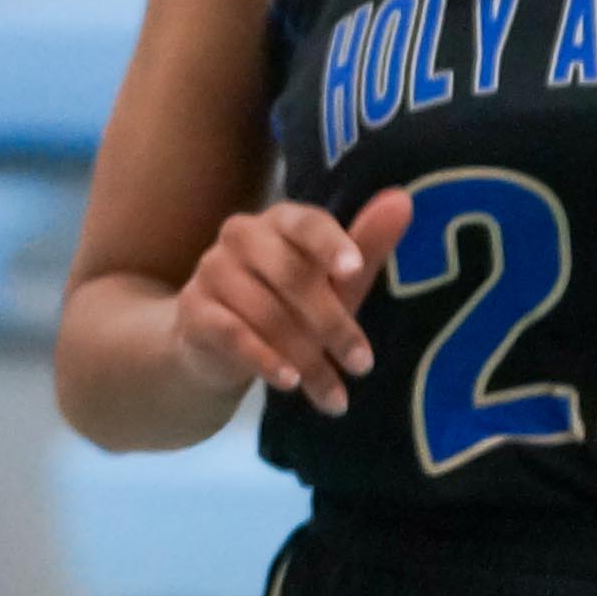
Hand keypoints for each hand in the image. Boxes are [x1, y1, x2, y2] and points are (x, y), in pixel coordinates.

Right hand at [172, 188, 409, 412]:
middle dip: (332, 324)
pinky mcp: (194, 309)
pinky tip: (290, 383)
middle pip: (291, 276)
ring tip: (336, 394)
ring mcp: (212, 269)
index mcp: (280, 220)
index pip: (307, 223)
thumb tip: (402, 201)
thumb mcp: (334, 280)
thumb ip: (366, 245)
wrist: (218, 339)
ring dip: (307, 358)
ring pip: (267, 313)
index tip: (354, 270)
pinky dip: (265, 360)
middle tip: (362, 364)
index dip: (331, 245)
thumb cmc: (290, 301)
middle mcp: (242, 235)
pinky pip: (233, 334)